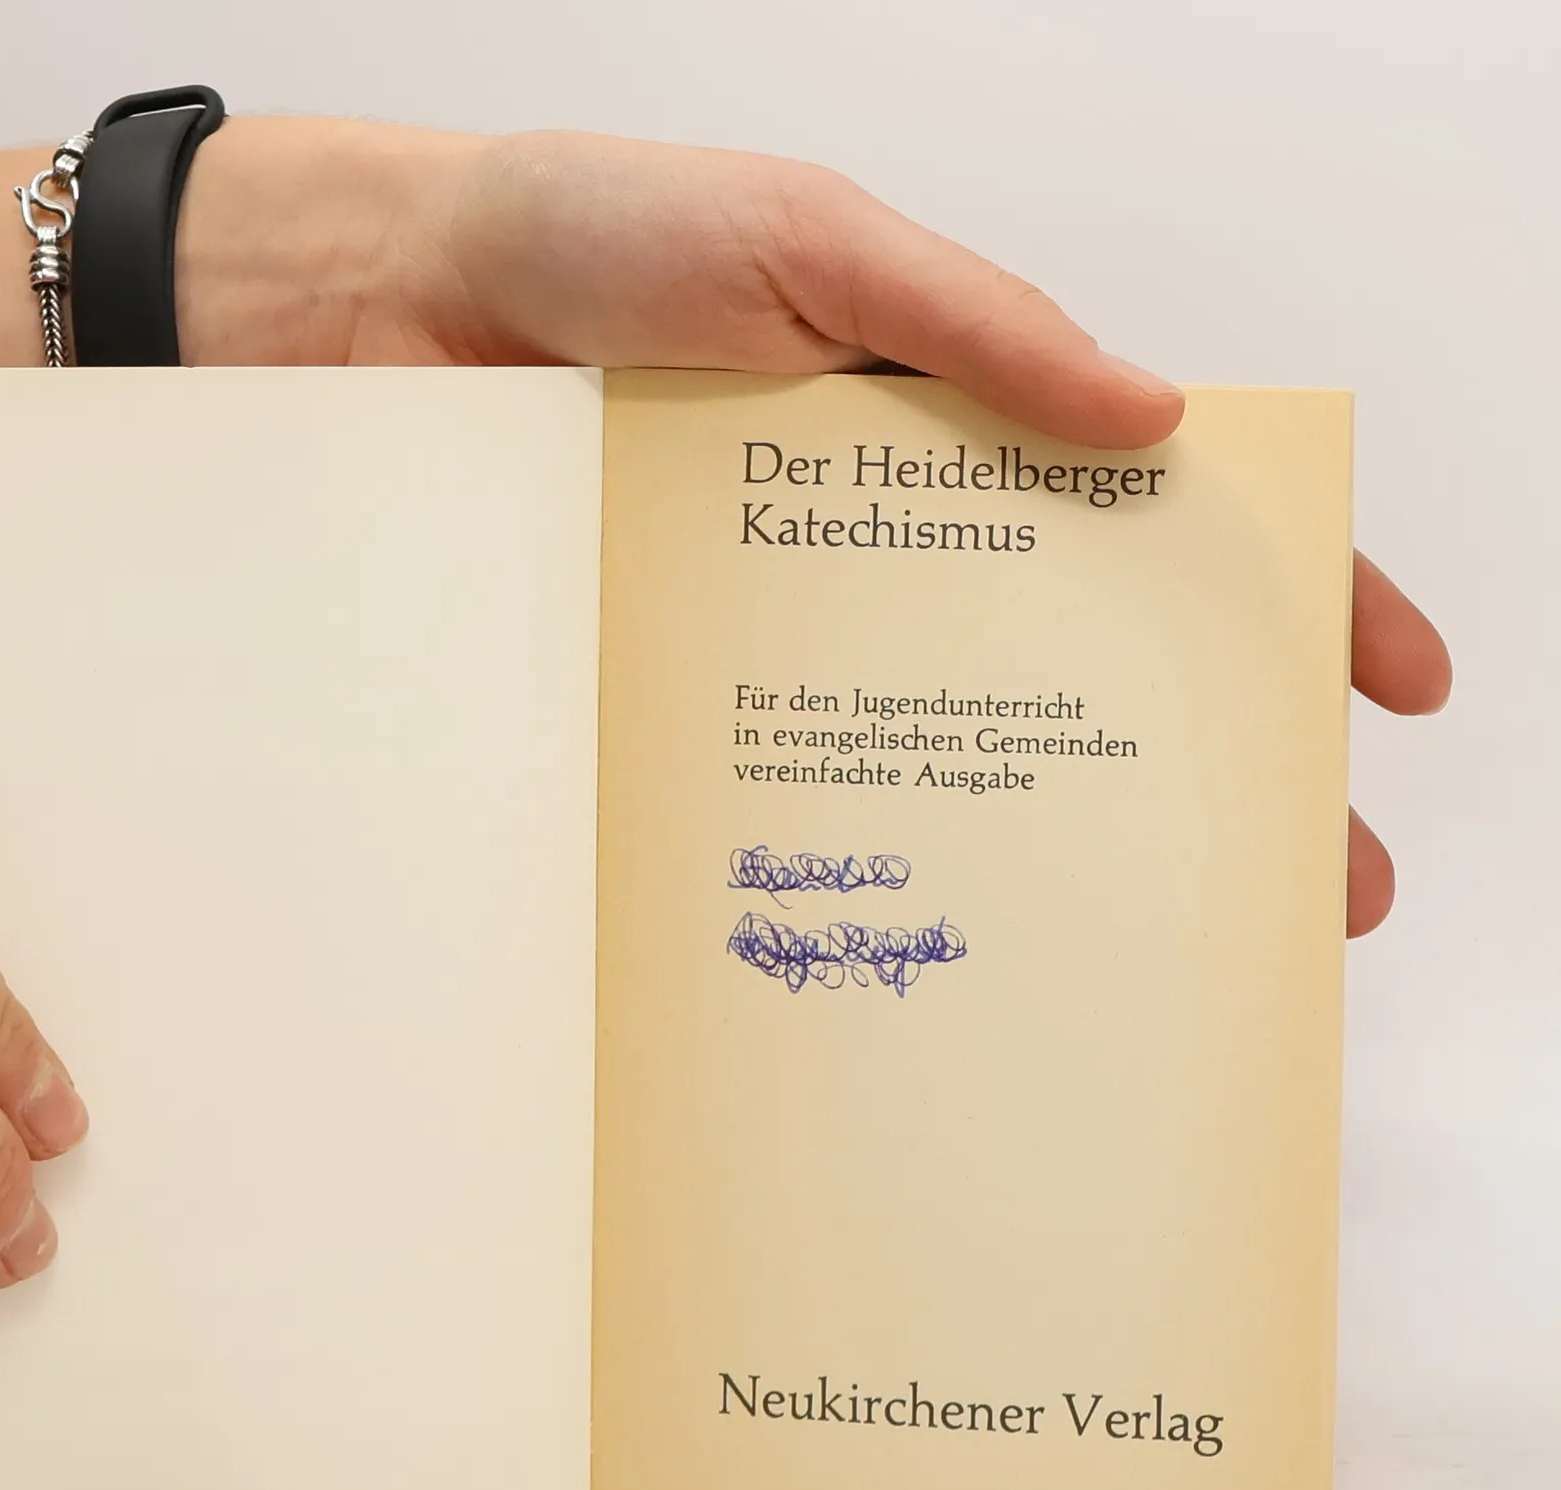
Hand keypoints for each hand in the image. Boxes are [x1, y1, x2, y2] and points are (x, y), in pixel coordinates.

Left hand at [190, 122, 1450, 933]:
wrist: (387, 314)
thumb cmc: (600, 236)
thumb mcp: (809, 244)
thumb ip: (976, 329)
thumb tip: (1156, 426)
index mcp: (957, 430)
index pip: (1165, 516)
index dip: (1296, 594)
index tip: (1394, 685)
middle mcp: (890, 551)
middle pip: (1085, 673)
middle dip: (1210, 780)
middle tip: (1309, 896)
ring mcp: (787, 635)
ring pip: (947, 755)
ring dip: (1047, 854)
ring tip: (1128, 961)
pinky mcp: (685, 693)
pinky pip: (788, 783)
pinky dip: (858, 856)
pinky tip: (915, 934)